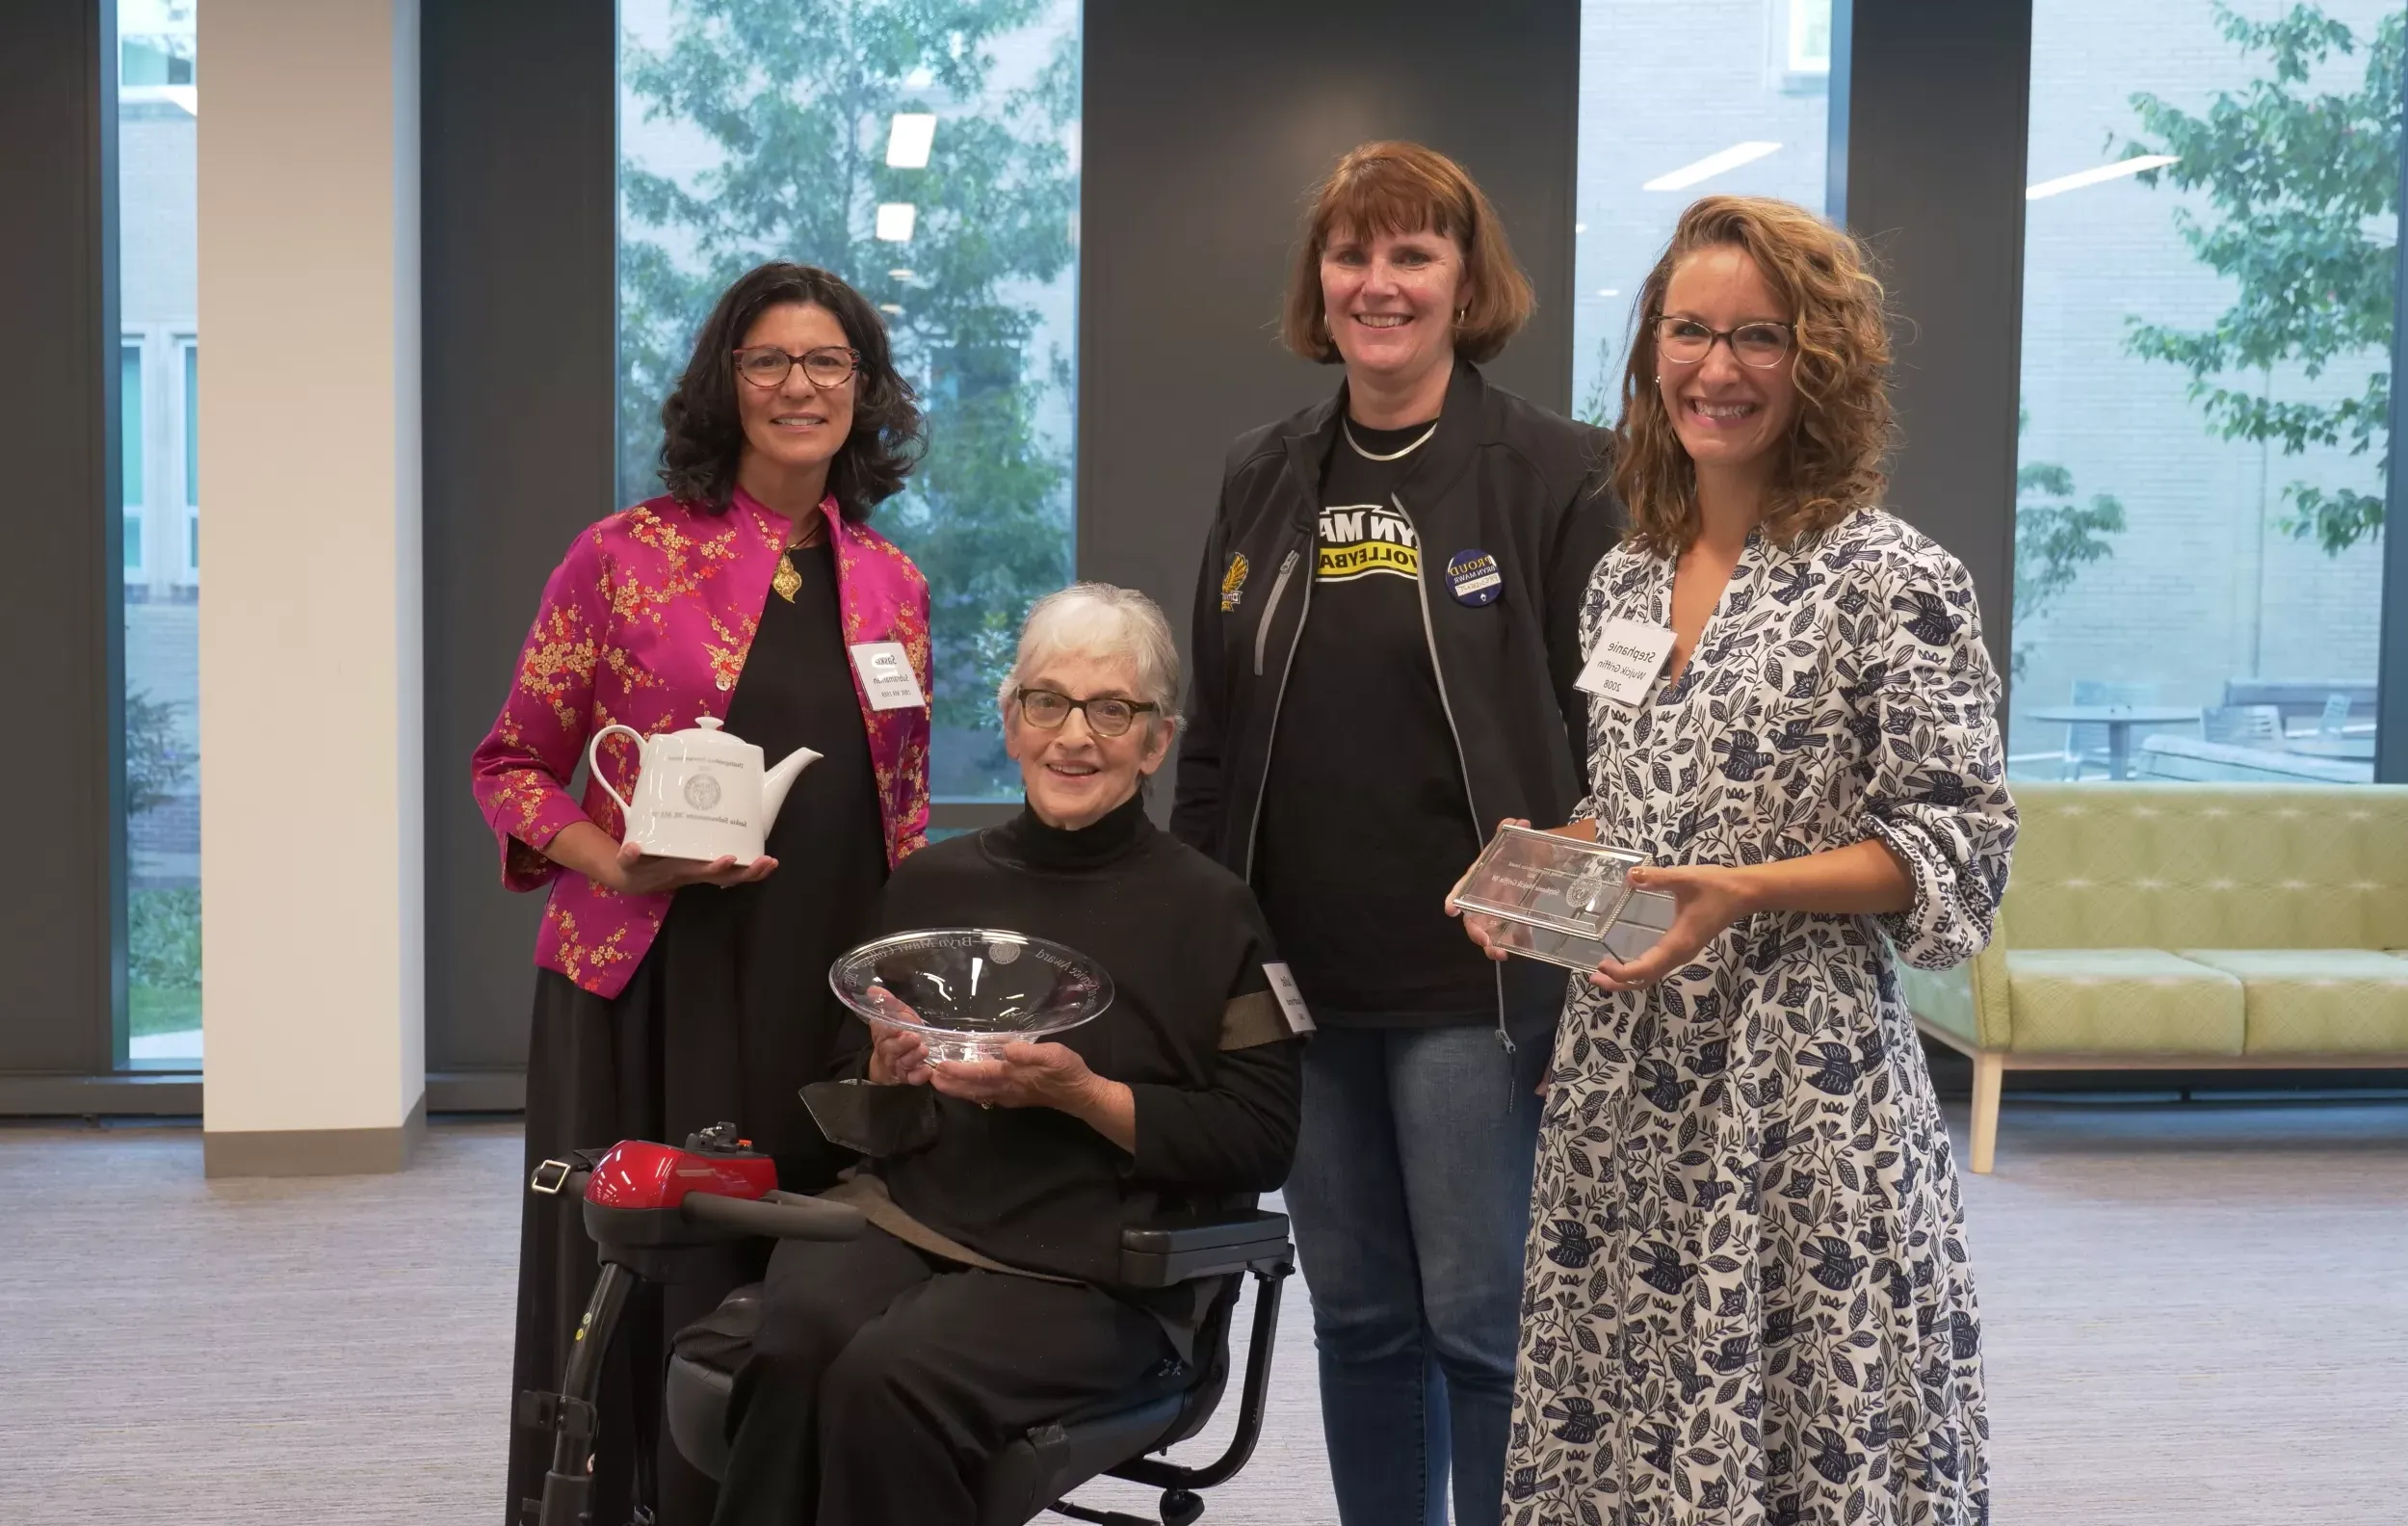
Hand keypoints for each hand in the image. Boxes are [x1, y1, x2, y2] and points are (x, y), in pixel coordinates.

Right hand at [603, 836, 775, 895]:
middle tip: (768, 862)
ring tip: (772, 862)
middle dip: (748, 873)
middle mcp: (696, 873)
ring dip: (754, 872)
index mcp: (681, 870)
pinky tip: (764, 861)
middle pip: (727, 878)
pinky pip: (731, 872)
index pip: (702, 871)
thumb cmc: (634, 867)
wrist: (635, 879)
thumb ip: (627, 857)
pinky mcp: (705, 867)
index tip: (730, 858)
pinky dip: (748, 868)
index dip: (717, 868)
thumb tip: (631, 849)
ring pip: (732, 877)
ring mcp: (703, 872)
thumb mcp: (627, 864)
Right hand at [863, 989, 932, 1085]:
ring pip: (904, 1063)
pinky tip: (927, 1071)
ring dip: (913, 1057)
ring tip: (924, 1050)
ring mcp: (898, 1066)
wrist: (887, 1064)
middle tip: (914, 1038)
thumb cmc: (895, 1035)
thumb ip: (887, 1003)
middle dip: (903, 1044)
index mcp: (882, 1034)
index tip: (896, 1026)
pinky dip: (919, 1076)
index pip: (882, 1030)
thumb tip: (873, 989)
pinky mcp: (908, 1078)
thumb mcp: (894, 1015)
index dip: (888, 1029)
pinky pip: (913, 1079)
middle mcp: (888, 1051)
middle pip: (893, 1049)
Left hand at [927, 1041, 1107, 1114]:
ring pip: (975, 1093)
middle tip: (926, 1074)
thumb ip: (1030, 1053)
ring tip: (938, 1079)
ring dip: (955, 1088)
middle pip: (971, 1088)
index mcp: (1012, 1076)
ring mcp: (1007, 1096)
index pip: (980, 1073)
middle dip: (948, 1082)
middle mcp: (1005, 1089)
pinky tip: (963, 1086)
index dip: (959, 1070)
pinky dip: (968, 1091)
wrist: (1080, 1094)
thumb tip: (1008, 1049)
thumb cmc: (1067, 1071)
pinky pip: (983, 1095)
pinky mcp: (1011, 1097)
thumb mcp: (1054, 1055)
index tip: (940, 1065)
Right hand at [1448, 817, 1532, 961]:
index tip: (1450, 910)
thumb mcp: (1515, 842)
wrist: (1537, 860)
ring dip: (1492, 945)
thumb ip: (1510, 834)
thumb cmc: (1518, 852)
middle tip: (1485, 941)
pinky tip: (1521, 949)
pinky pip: (1510, 935)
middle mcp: (1485, 897)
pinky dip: (1514, 944)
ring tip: (1500, 953)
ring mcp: (1499, 911)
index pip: (1464, 887)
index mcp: (1481, 878)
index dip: (1455, 898)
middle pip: (1474, 918)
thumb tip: (1514, 823)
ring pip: (1489, 932)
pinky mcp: (1515, 920)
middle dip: (1476, 931)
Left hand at [1589, 863, 1754, 991]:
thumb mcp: (1684, 878)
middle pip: (1645, 980)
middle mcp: (1679, 954)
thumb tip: (1630, 876)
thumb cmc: (1715, 886)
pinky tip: (1625, 960)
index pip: (1644, 969)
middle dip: (1619, 982)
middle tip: (1593, 976)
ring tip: (1603, 972)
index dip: (1621, 973)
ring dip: (1627, 978)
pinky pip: (1658, 966)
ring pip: (1651, 975)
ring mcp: (1682, 952)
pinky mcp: (1684, 947)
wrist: (1744, 893)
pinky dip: (1638, 969)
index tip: (1602, 965)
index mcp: (1677, 943)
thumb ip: (1657, 877)